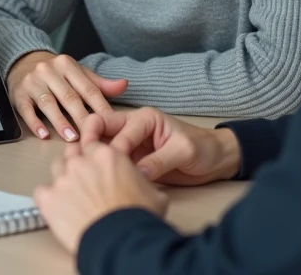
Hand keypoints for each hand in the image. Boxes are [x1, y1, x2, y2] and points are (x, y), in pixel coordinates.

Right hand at [6, 52, 127, 140]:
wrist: (23, 63)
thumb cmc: (56, 73)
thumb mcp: (78, 73)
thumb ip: (100, 83)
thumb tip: (124, 85)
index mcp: (67, 64)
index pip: (87, 87)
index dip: (100, 106)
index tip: (111, 123)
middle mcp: (48, 71)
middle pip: (68, 96)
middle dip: (82, 117)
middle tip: (93, 135)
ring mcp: (32, 82)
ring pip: (48, 103)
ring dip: (60, 122)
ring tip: (72, 137)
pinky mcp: (18, 94)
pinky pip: (26, 109)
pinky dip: (35, 123)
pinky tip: (44, 134)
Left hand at [33, 142, 167, 253]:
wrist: (120, 241)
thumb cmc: (137, 218)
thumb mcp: (153, 193)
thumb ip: (141, 179)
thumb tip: (142, 182)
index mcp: (106, 155)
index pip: (92, 145)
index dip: (94, 157)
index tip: (96, 166)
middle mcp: (81, 162)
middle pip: (72, 153)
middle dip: (77, 164)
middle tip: (85, 181)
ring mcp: (62, 179)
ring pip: (56, 169)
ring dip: (62, 179)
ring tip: (72, 196)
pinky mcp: (48, 198)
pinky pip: (41, 191)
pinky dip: (47, 198)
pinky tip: (58, 208)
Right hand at [78, 107, 241, 185]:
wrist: (216, 161)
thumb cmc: (203, 149)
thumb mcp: (183, 151)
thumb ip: (159, 160)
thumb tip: (137, 174)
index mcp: (144, 118)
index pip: (115, 127)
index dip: (109, 146)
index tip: (106, 164)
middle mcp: (133, 128)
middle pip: (100, 130)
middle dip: (90, 145)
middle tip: (84, 164)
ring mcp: (131, 145)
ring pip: (103, 148)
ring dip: (94, 159)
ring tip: (87, 175)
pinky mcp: (133, 161)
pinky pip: (113, 164)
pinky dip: (105, 170)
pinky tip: (99, 182)